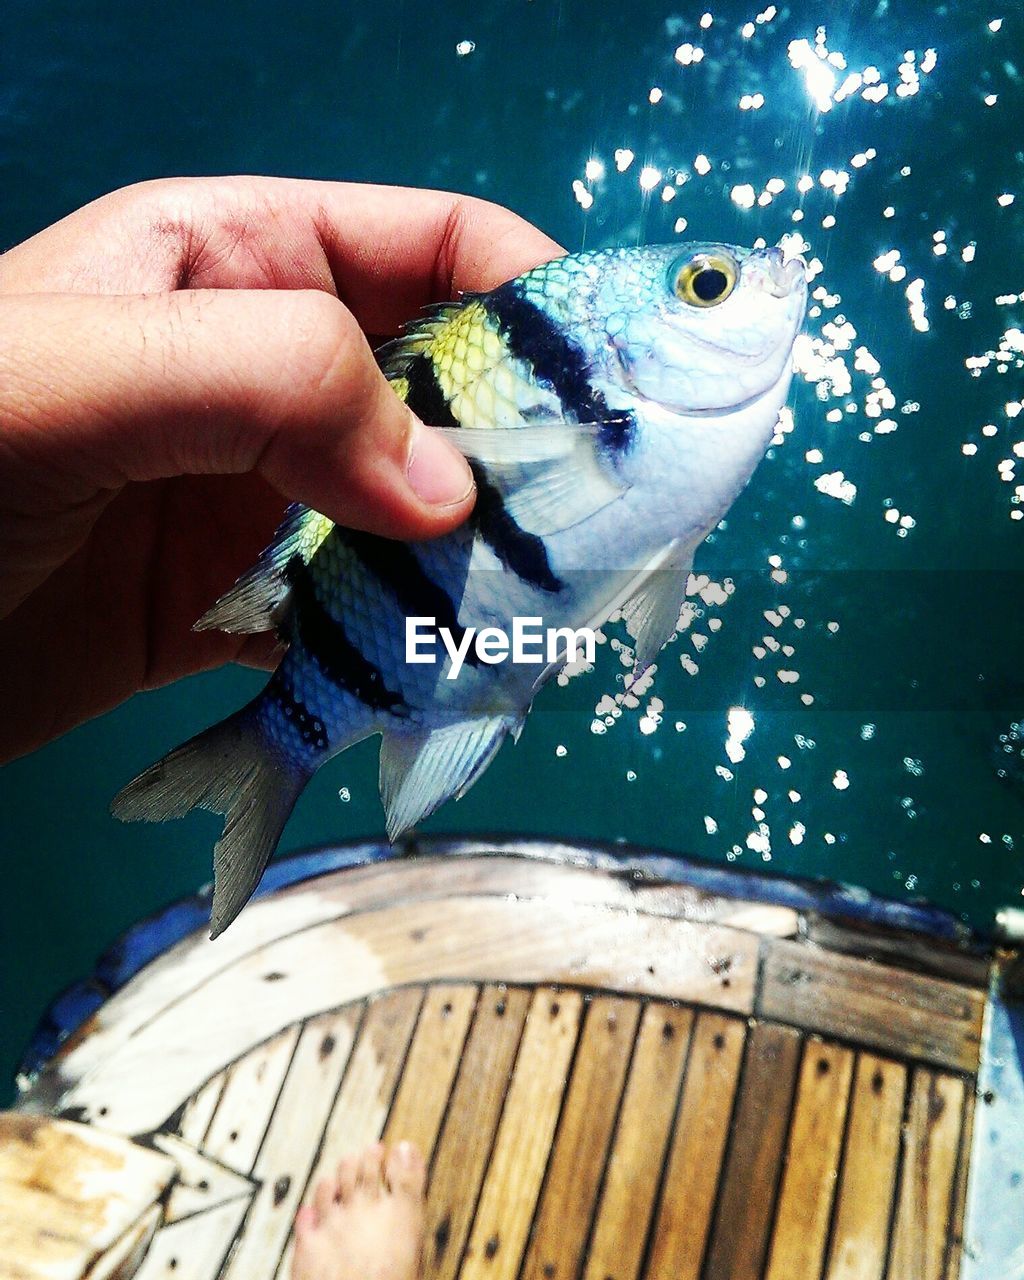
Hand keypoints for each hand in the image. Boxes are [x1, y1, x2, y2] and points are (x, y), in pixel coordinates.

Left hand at [0, 177, 561, 759]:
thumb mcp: (74, 374)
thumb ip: (267, 381)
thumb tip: (446, 490)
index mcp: (230, 261)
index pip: (429, 247)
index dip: (536, 299)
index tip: (616, 387)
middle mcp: (254, 372)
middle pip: (440, 389)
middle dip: (524, 449)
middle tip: (595, 528)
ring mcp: (248, 493)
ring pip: (408, 513)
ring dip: (475, 561)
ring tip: (535, 613)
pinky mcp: (228, 602)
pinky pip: (351, 611)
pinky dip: (405, 639)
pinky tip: (440, 667)